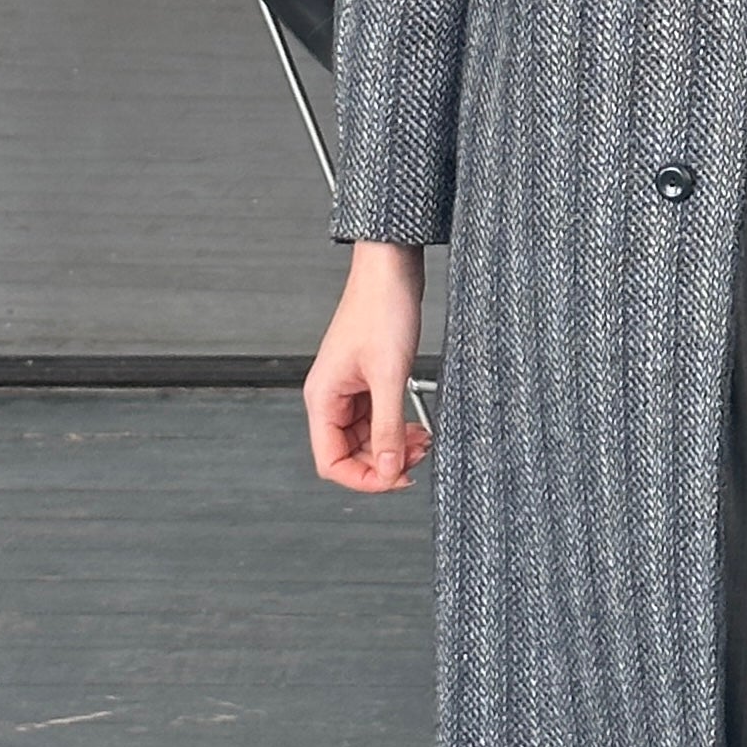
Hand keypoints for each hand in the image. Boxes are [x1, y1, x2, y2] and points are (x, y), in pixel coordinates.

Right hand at [305, 241, 432, 492]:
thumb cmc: (381, 308)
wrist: (391, 269)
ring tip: (423, 441)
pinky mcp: (367, 381)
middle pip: (350, 453)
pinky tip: (418, 427)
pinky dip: (397, 428)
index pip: (331, 461)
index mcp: (322, 398)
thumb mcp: (389, 374)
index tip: (397, 477)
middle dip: (383, 461)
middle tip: (419, 458)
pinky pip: (377, 419)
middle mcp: (331, 397)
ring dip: (393, 446)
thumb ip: (387, 426)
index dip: (363, 478)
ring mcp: (349, 390)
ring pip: (366, 438)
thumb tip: (387, 468)